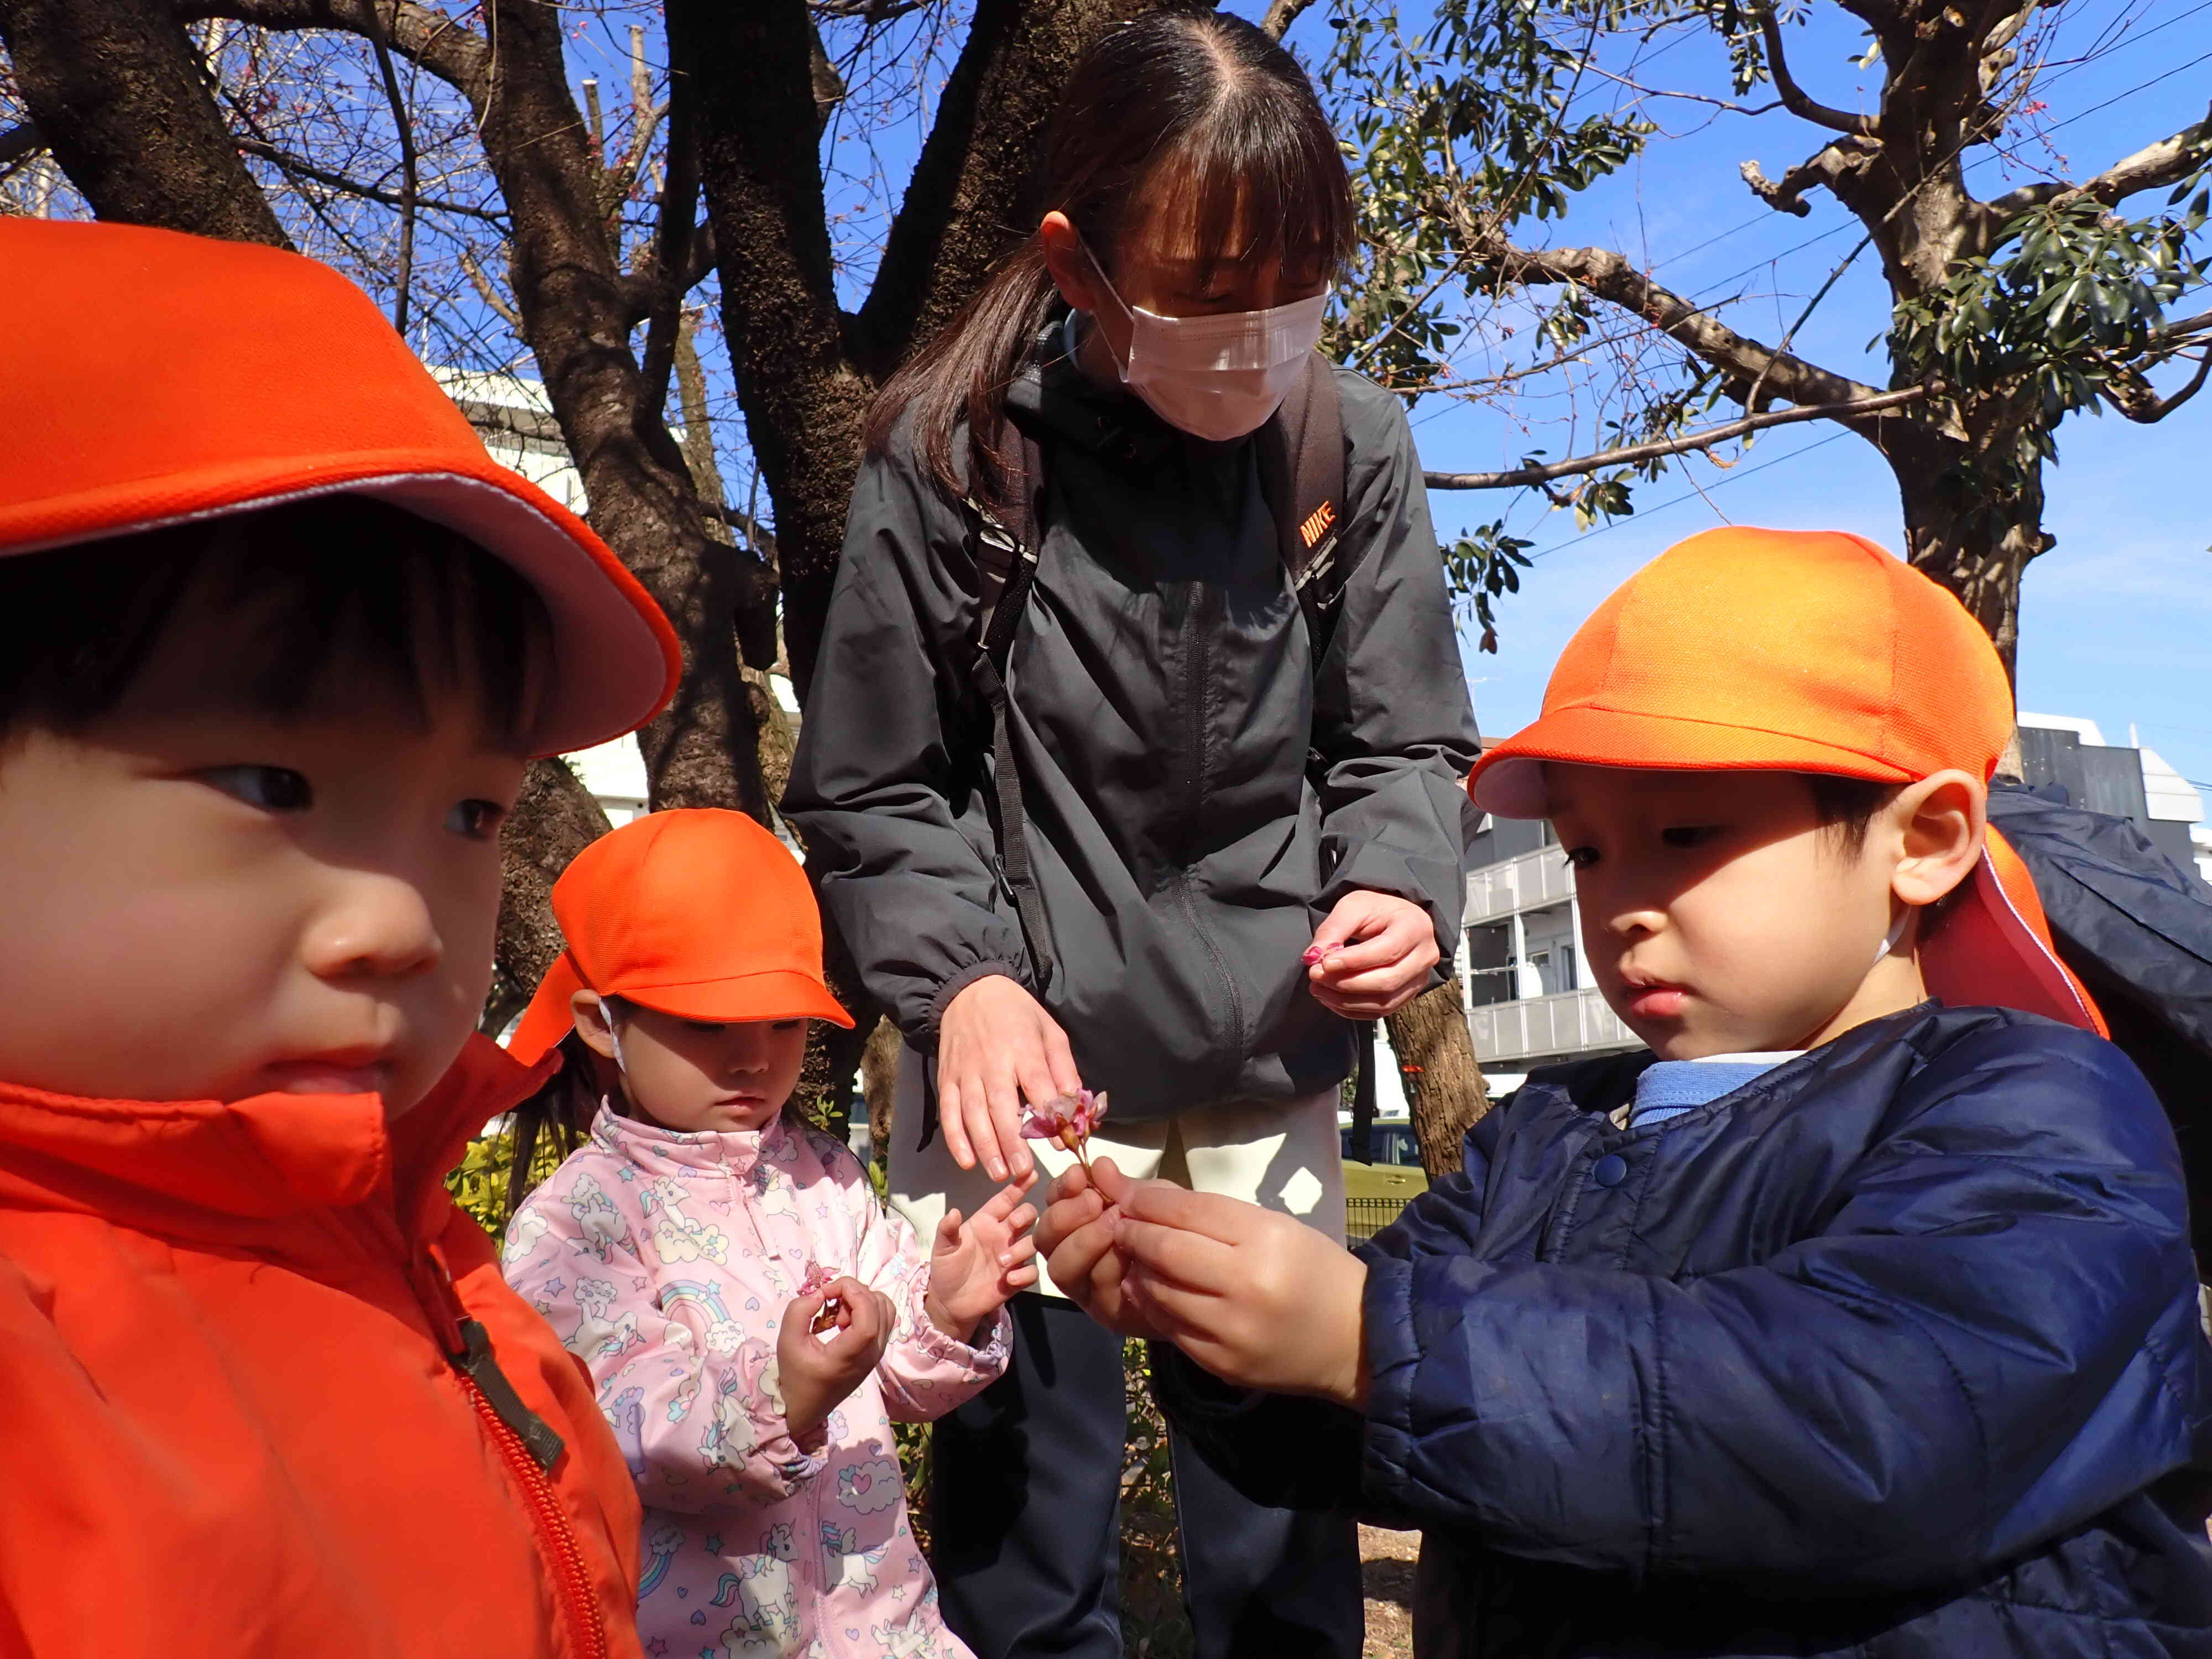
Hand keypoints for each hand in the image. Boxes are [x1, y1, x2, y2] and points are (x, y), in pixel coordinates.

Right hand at [777, 1278, 895, 1440]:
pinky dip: (866, 1309)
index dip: (853, 1295)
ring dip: (861, 1300)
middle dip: (853, 1293)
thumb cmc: (795, 1375)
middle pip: (879, 1307)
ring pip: (885, 1309)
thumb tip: (820, 1293)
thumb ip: (799, 1311)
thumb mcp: (787, 1341)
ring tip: (838, 1315)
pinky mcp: (876, 1351)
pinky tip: (844, 1321)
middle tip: (829, 1305)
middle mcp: (871, 1355)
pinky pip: (883, 1318)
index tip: (827, 1292)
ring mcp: (877, 1353)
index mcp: (850, 1357)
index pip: (869, 1320)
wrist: (805, 1405)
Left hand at [926, 1171, 1040, 1338]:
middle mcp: (1003, 1235)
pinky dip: (1025, 1274)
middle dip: (1026, 1215)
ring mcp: (1012, 1256)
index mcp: (986, 1222)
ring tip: (1002, 1261)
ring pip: (1033, 1242)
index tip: (1031, 1173)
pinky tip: (1010, 1279)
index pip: (1006, 1199)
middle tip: (1014, 1225)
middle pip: (1027, 1215)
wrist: (949, 1303)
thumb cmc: (946, 1269)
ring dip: (1022, 1249)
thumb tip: (953, 1212)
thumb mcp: (942, 1247)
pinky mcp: (1017, 1278)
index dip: (1018, 1186)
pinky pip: (1032, 1272)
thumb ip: (947, 1229)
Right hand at [937, 974, 1082, 1180]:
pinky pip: (949, 1113)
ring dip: (985, 1147)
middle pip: (1001, 1106)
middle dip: (1011, 1141)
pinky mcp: (947, 1080)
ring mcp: (965, 1073)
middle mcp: (992, 1063)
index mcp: (1023, 1049)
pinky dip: (955, 1139)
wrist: (969, 991)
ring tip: (1000, 1174)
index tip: (1062, 1143)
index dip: (1050, 1115)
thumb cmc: (1017, 1014)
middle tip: (1023, 1171)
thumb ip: (1063, 1069)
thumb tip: (1076, 1106)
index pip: (1038, 1085)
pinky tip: (967, 1161)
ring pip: (973, 1114)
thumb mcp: (1050, 1031)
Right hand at [1032, 1157, 1166, 1341]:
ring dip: (1084, 1241)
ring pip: (1061, 1268)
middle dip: (1065, 1217)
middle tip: (1094, 1202)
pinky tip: (1130, 1251)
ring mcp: (1088, 1288)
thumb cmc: (1175, 1234)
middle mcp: (1075, 1256)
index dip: (1059, 1191)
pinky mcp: (1106, 1311)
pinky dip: (1108, 1265)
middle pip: (1045, 1240)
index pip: (1053, 1206)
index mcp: (1081, 1224)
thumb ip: (1126, 1188)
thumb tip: (1099, 1165)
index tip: (1077, 1176)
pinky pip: (1094, 1288)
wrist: (1205, 1279)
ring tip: (1115, 1224)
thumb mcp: (1155, 1202)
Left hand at [1113, 1183, 1369, 1405]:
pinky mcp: (1221, 1363)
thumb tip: (1147, 1196)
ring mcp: (1231, 1330)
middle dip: (1133, 1234)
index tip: (1128, 1196)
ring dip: (1137, 1271)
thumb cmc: (1315, 1271)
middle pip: (1166, 1250)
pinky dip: (1154, 1306)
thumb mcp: (1275, 1226)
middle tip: (1120, 1225)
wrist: (1356, 1340)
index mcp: (1265, 1239)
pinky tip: (1152, 1292)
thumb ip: (1212, 1214)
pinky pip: (1170, 1329)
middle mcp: (1246, 1284)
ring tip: (1134, 1258)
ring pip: (1159, 1292)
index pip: (1189, 1212)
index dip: (1148, 1202)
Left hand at [1305, 892, 1438, 1018]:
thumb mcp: (1352, 907)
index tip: (1324, 963)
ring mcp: (1419, 979)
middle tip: (1316, 975)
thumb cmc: (1374, 910)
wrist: (1392, 920)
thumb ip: (1333, 930)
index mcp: (1415, 926)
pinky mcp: (1408, 995)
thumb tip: (1313, 958)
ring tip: (1318, 988)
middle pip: (1388, 981)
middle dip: (1347, 983)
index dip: (1354, 961)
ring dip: (1345, 1001)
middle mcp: (1425, 955)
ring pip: (1384, 1002)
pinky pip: (1381, 1012)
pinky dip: (1352, 1010)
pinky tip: (1331, 998)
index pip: (1387, 950)